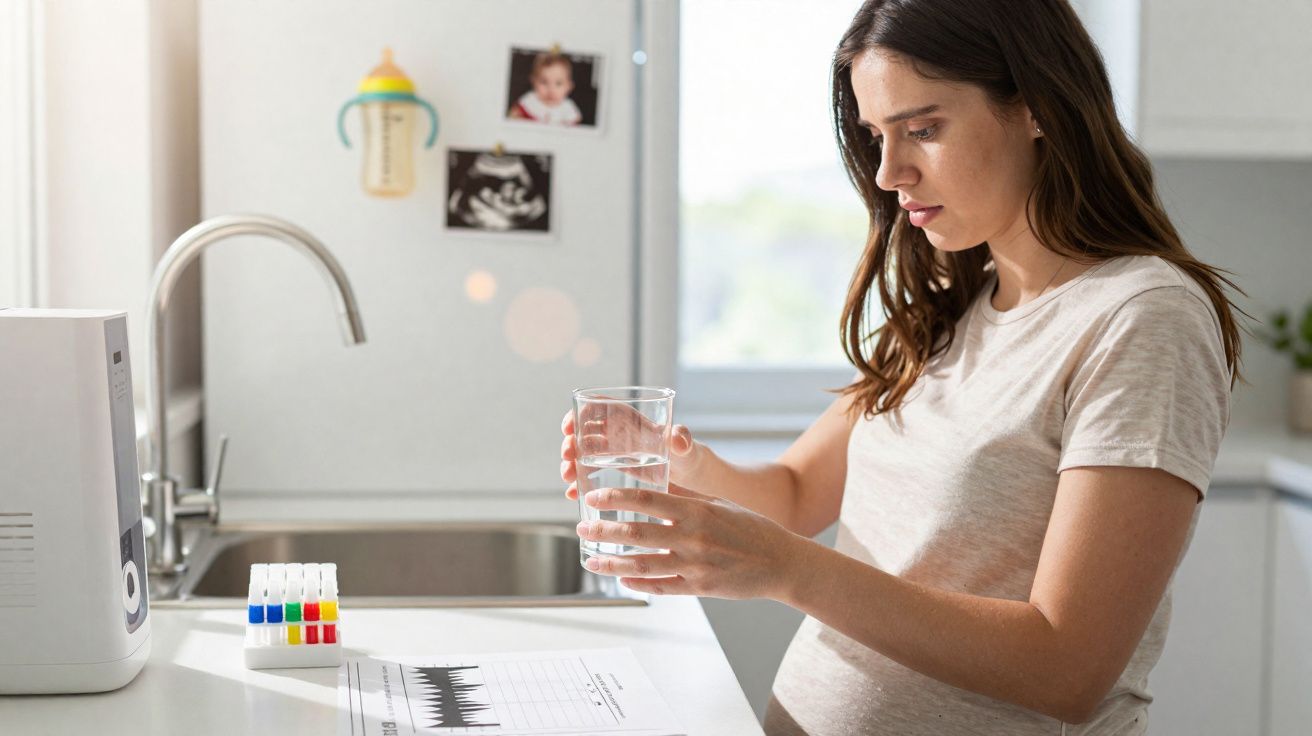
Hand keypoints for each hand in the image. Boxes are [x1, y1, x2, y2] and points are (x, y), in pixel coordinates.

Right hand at [559, 409, 695, 500]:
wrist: (688, 477)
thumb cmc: (687, 454)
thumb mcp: (686, 447)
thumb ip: (683, 439)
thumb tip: (679, 439)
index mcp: (629, 418)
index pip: (597, 407)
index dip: (579, 414)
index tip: (568, 429)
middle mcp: (616, 432)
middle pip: (584, 432)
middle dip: (570, 443)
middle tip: (568, 458)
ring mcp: (612, 452)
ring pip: (582, 453)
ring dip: (570, 463)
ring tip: (568, 478)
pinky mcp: (612, 470)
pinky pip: (589, 474)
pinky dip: (579, 482)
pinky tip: (573, 493)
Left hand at [574, 484, 804, 599]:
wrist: (780, 563)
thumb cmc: (750, 529)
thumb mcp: (719, 504)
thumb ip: (684, 496)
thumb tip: (652, 483)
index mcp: (696, 511)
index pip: (646, 500)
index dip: (615, 498)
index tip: (593, 498)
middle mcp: (692, 538)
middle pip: (636, 532)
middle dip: (603, 530)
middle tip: (582, 528)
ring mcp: (695, 566)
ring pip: (642, 564)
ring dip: (611, 562)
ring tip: (591, 559)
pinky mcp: (699, 588)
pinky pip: (661, 587)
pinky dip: (637, 584)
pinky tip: (621, 579)